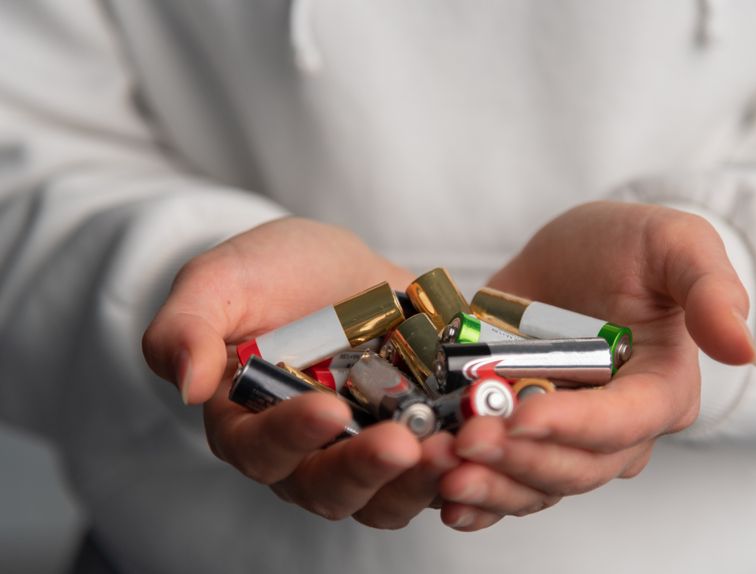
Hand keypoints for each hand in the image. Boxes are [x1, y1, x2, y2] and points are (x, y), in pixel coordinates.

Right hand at [143, 217, 458, 527]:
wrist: (340, 267)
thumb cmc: (273, 273)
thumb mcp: (223, 280)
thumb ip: (188, 326)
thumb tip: (187, 382)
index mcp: (249, 423)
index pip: (260, 449)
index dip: (291, 436)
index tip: (327, 406)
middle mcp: (306, 453)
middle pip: (328, 490)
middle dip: (366, 471)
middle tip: (403, 444)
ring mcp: (364, 450)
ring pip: (387, 496)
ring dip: (420, 481)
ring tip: (453, 449)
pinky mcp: (415, 438)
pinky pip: (437, 471)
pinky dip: (462, 463)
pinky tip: (486, 437)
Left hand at [435, 201, 755, 530]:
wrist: (569, 253)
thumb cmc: (627, 246)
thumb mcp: (673, 243)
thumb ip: (709, 287)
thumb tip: (742, 346)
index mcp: (660, 389)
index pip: (626, 423)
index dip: (578, 424)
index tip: (525, 412)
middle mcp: (615, 427)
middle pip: (577, 467)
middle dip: (522, 458)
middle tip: (469, 440)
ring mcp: (564, 436)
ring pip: (537, 485)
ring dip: (492, 484)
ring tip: (445, 470)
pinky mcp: (520, 435)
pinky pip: (504, 483)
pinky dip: (476, 496)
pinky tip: (443, 496)